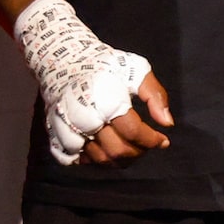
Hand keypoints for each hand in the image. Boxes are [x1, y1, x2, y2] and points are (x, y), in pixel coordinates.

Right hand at [13, 0, 170, 165]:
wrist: (64, 61)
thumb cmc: (104, 66)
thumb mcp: (136, 70)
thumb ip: (154, 95)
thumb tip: (167, 123)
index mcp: (105, 100)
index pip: (133, 132)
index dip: (152, 140)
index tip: (162, 141)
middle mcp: (84, 117)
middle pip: (117, 151)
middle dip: (138, 152)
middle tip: (146, 145)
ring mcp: (68, 129)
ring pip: (100, 160)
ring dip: (121, 160)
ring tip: (130, 148)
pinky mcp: (57, 135)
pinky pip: (79, 161)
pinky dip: (96, 161)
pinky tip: (106, 148)